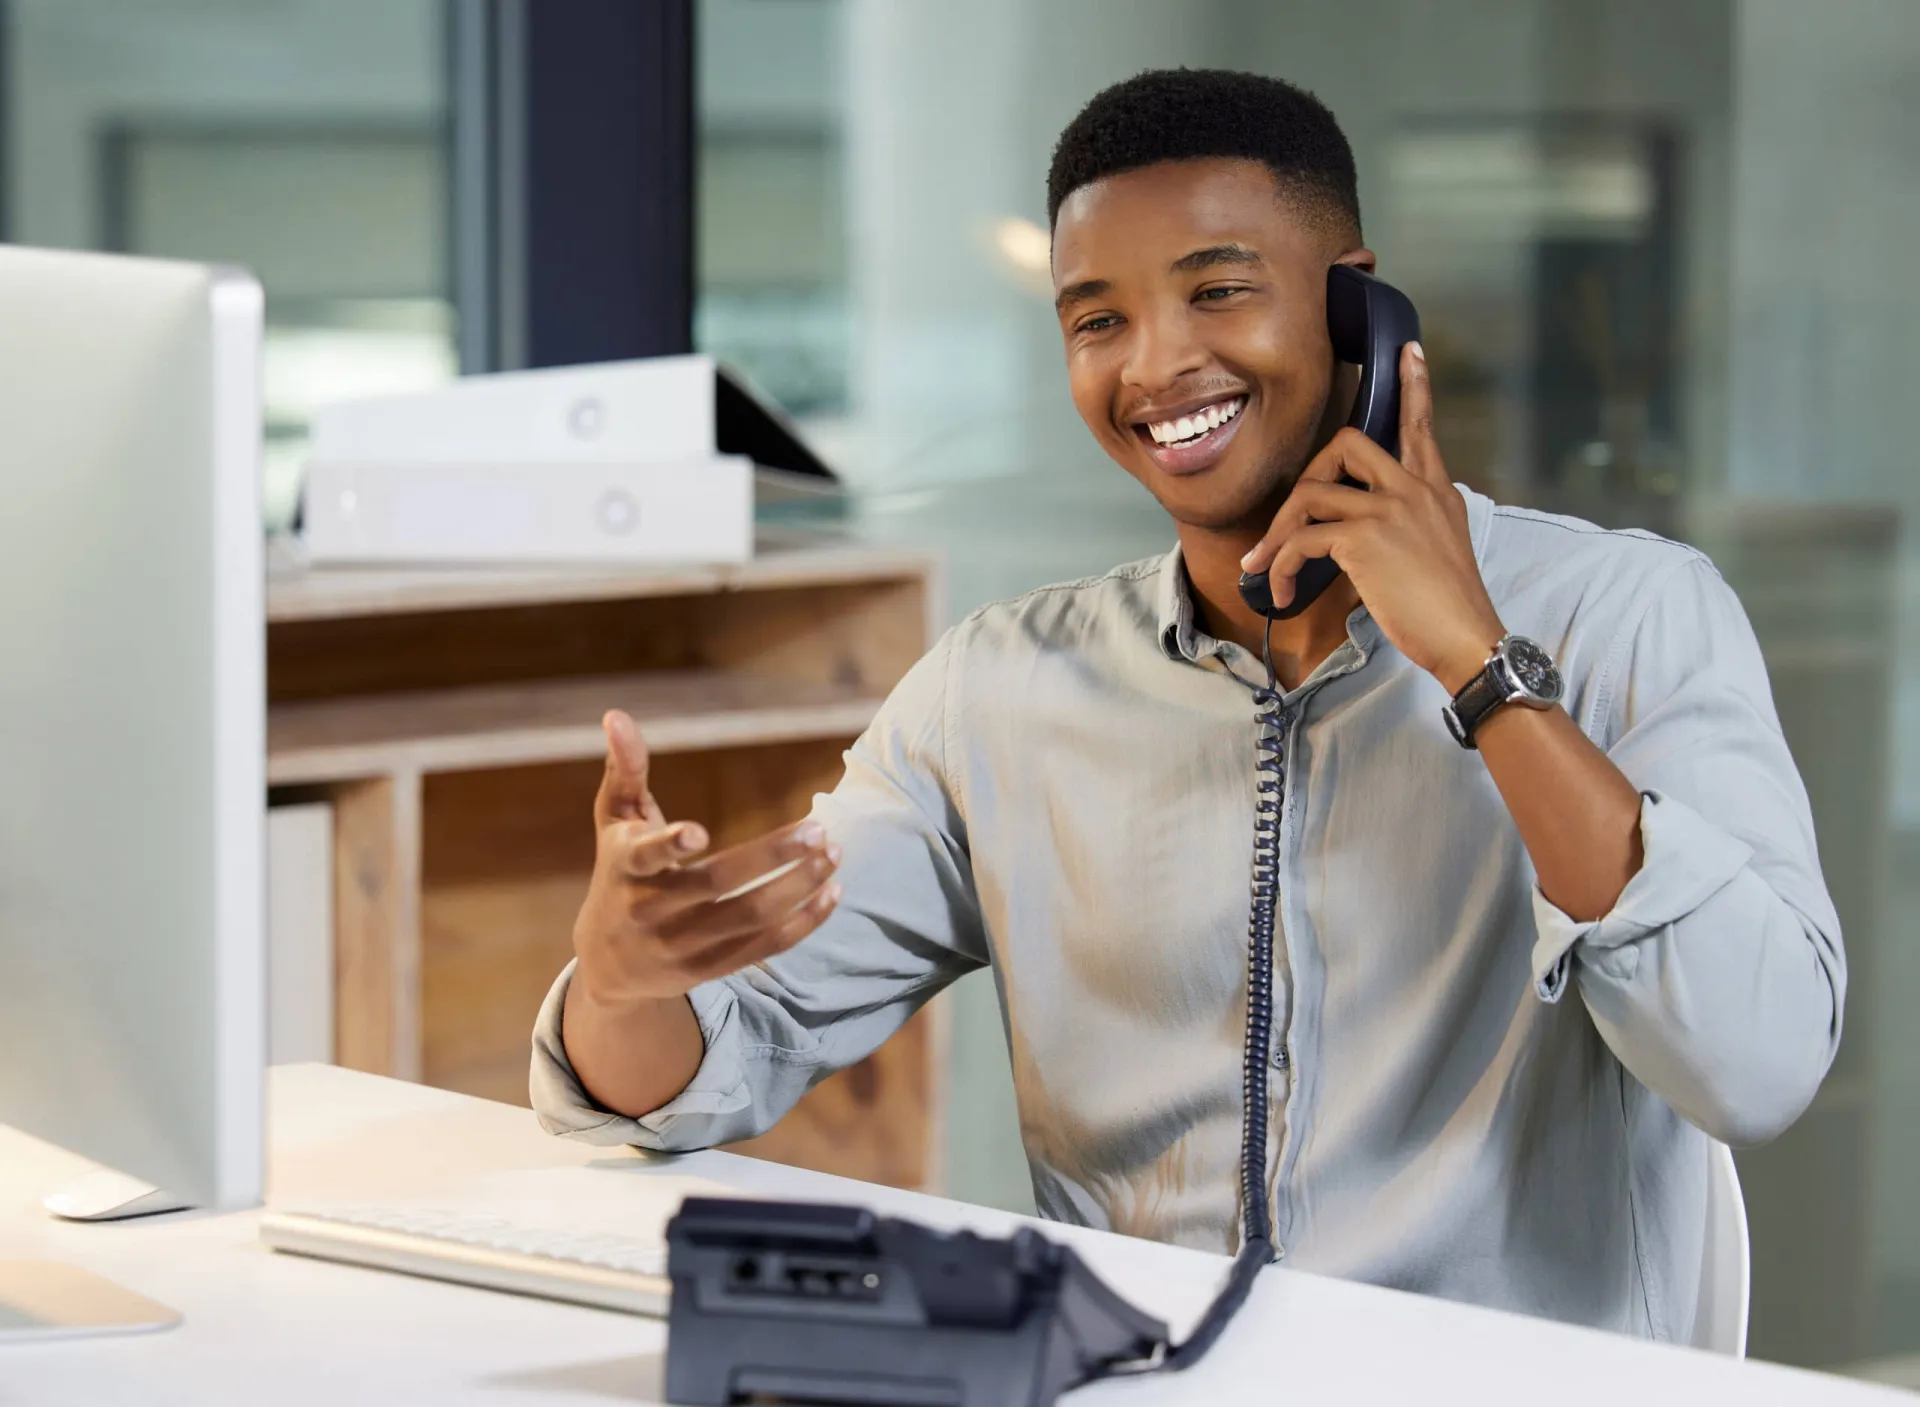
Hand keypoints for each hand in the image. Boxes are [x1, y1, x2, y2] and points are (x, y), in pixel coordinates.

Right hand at [570, 709, 841, 1008]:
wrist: (604, 963)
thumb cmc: (617, 872)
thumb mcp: (615, 821)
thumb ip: (624, 770)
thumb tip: (616, 714)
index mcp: (626, 868)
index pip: (647, 858)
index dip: (671, 845)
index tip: (700, 831)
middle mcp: (651, 911)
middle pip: (717, 886)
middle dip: (772, 858)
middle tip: (819, 830)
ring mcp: (680, 946)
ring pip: (748, 919)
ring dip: (797, 889)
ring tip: (834, 855)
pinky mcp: (706, 970)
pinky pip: (761, 950)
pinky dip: (801, 924)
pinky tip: (832, 894)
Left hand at [1240, 341, 1505, 691]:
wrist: (1466, 639)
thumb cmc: (1447, 609)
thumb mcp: (1438, 551)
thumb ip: (1407, 526)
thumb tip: (1356, 534)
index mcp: (1434, 490)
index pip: (1421, 426)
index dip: (1413, 387)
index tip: (1408, 350)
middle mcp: (1413, 489)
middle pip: (1346, 444)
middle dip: (1307, 475)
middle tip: (1288, 521)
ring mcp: (1389, 509)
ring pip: (1310, 493)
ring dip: (1277, 533)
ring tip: (1264, 568)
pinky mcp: (1364, 537)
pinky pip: (1301, 539)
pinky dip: (1281, 565)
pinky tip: (1282, 592)